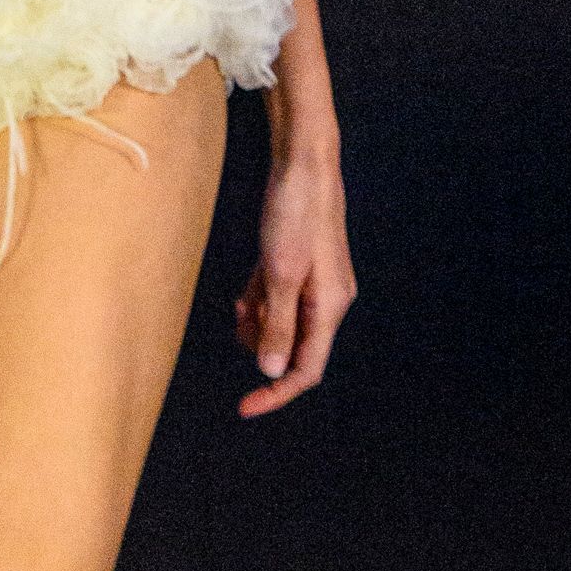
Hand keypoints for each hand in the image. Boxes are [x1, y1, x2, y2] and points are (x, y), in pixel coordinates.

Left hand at [233, 133, 353, 418]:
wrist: (304, 163)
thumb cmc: (296, 215)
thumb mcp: (281, 274)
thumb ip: (277, 324)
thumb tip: (271, 371)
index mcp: (330, 307)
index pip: (307, 368)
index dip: (276, 393)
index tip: (244, 407)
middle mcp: (327, 300)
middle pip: (292, 346)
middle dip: (262, 344)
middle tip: (240, 322)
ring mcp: (314, 282)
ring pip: (281, 323)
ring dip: (257, 322)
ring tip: (241, 303)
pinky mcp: (299, 266)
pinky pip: (277, 300)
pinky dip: (258, 302)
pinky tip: (244, 293)